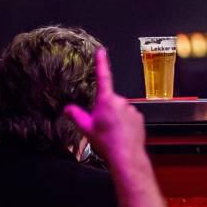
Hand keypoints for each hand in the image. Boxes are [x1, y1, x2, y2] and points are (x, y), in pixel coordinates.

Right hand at [64, 48, 146, 162]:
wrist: (126, 155)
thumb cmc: (106, 142)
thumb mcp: (87, 129)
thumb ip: (76, 116)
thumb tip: (67, 108)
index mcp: (106, 100)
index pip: (103, 77)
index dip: (101, 63)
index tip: (101, 51)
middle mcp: (120, 101)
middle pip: (108, 100)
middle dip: (104, 109)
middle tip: (101, 125)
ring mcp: (131, 108)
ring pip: (119, 109)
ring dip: (114, 117)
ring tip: (111, 133)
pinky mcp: (139, 117)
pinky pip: (128, 116)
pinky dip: (123, 123)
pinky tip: (120, 134)